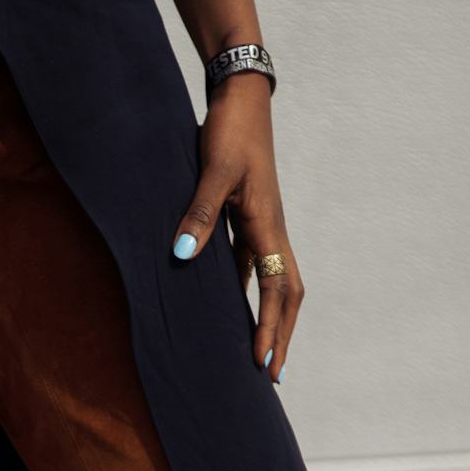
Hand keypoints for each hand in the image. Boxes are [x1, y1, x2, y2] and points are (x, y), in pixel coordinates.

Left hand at [171, 74, 302, 384]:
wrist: (239, 97)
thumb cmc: (230, 131)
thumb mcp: (212, 172)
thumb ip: (199, 214)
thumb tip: (182, 258)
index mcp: (268, 224)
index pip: (277, 289)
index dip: (271, 328)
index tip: (263, 363)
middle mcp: (271, 229)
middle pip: (287, 293)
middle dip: (281, 334)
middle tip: (272, 373)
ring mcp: (261, 224)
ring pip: (272, 281)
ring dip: (269, 317)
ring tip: (259, 350)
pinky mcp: (247, 216)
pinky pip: (251, 264)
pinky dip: (248, 291)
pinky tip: (233, 307)